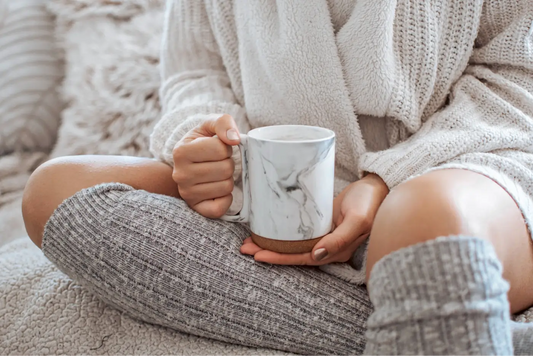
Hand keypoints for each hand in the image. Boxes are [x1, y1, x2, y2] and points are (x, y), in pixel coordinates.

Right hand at [173, 114, 239, 217]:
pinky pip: (220, 208)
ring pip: (226, 187)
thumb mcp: (209, 125)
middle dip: (228, 163)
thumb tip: (234, 139)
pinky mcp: (196, 208)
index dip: (225, 148)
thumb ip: (222, 123)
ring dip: (227, 179)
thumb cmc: (202, 142)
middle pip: (226, 169)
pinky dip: (226, 199)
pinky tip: (218, 189)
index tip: (216, 149)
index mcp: (181, 151)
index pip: (221, 149)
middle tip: (217, 163)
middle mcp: (180, 174)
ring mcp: (187, 193)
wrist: (190, 162)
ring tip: (216, 174)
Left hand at [240, 173, 388, 264]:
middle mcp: (328, 247)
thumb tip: (317, 255)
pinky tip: (269, 227)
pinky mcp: (321, 223)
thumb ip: (339, 239)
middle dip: (269, 252)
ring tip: (250, 240)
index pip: (302, 259)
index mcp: (337, 251)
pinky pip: (299, 231)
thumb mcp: (357, 220)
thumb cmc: (370, 202)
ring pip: (294, 243)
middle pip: (294, 253)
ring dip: (272, 243)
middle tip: (245, 248)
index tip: (258, 255)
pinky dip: (283, 232)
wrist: (378, 185)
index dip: (280, 259)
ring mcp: (324, 235)